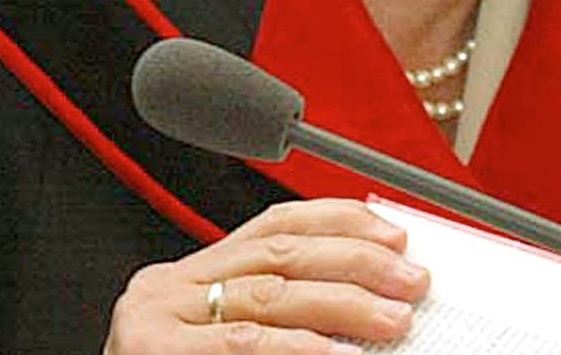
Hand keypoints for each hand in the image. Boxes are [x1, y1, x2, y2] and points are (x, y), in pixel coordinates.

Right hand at [103, 198, 429, 353]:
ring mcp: (153, 321)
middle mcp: (165, 288)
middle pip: (278, 254)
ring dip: (343, 304)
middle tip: (411, 278)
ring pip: (268, 294)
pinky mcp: (149, 353)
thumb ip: (276, 319)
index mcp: (185, 279)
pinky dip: (301, 350)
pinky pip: (244, 345)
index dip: (337, 219)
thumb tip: (371, 299)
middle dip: (354, 260)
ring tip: (395, 319)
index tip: (392, 230)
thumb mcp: (225, 346)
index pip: (271, 226)